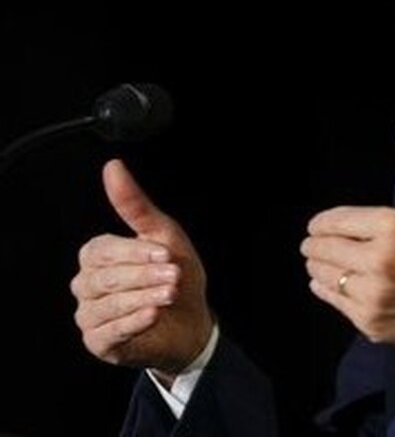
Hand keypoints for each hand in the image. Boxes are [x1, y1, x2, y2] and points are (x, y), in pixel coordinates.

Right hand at [70, 159, 213, 377]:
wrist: (191, 320)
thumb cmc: (174, 274)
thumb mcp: (163, 235)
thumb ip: (134, 204)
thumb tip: (113, 167)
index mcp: (98, 256)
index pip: (103, 250)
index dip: (134, 252)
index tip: (165, 253)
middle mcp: (87, 285)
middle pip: (105, 278)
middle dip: (144, 275)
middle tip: (174, 275)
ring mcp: (90, 315)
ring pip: (107, 305)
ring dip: (143, 297)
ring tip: (170, 294)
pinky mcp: (99, 342)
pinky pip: (109, 331)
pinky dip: (133, 321)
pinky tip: (153, 313)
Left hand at [303, 130, 394, 361]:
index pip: (335, 221)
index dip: (322, 222)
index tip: (318, 224)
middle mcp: (379, 261)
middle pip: (322, 248)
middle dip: (315, 243)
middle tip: (315, 242)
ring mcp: (372, 294)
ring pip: (322, 274)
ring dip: (317, 265)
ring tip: (322, 261)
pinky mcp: (369, 320)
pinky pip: (332, 299)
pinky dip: (325, 288)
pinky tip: (331, 283)